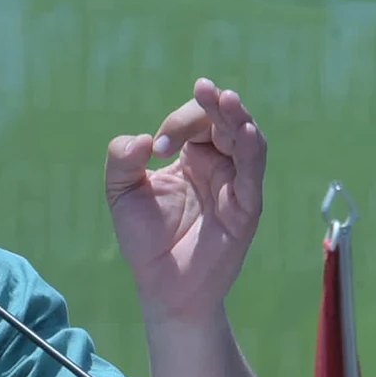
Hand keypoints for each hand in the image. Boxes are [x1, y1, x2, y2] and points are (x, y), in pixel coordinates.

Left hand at [106, 79, 266, 321]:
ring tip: (226, 98)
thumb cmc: (144, 239)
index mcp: (192, 155)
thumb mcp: (121, 192)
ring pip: (246, 140)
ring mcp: (236, 184)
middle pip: (224, 121)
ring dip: (237, 117)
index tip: (153, 149)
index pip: (194, 121)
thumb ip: (121, 160)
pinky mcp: (246, 207)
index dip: (177, 124)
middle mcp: (218, 164)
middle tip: (204, 89)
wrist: (162, 287)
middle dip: (213, 105)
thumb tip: (139, 140)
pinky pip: (254, 173)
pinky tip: (244, 132)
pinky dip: (251, 151)